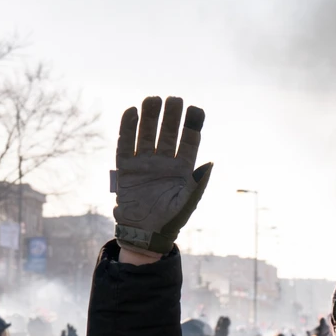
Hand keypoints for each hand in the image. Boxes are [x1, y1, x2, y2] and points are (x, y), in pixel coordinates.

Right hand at [113, 96, 212, 254]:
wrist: (144, 235)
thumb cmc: (169, 222)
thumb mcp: (187, 204)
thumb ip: (198, 184)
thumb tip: (210, 163)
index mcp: (182, 169)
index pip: (188, 141)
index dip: (192, 125)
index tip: (195, 110)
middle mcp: (163, 162)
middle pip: (168, 132)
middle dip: (171, 116)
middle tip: (174, 99)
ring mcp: (144, 163)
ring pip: (147, 134)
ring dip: (150, 116)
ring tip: (153, 99)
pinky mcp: (126, 168)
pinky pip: (126, 144)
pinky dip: (127, 128)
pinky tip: (131, 112)